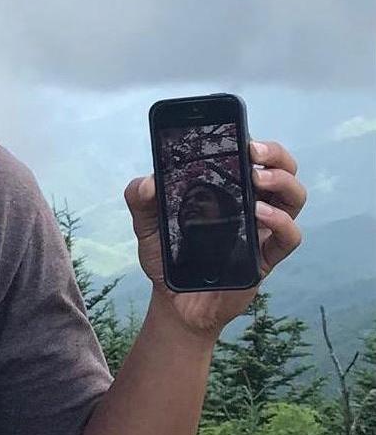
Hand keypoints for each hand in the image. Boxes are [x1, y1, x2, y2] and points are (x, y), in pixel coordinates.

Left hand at [123, 140, 305, 339]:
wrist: (172, 300)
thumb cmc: (167, 255)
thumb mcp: (146, 222)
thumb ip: (139, 199)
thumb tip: (148, 182)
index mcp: (229, 190)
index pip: (254, 158)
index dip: (256, 142)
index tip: (241, 135)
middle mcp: (252, 205)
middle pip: (284, 170)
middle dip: (276, 155)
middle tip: (253, 153)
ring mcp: (262, 231)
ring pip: (294, 197)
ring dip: (282, 182)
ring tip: (257, 179)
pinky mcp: (265, 259)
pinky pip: (290, 237)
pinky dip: (281, 221)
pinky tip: (259, 214)